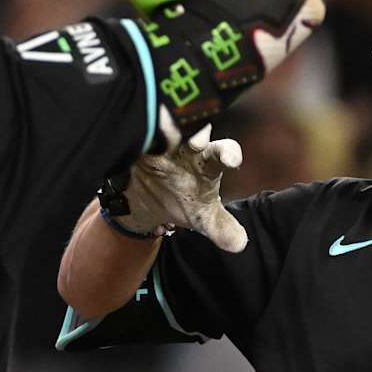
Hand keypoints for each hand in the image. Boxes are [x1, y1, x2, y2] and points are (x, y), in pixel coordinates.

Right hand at [118, 126, 247, 251]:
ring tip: (161, 131)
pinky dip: (133, 135)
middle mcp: (184, 147)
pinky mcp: (135, 143)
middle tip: (195, 140)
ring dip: (161, 128)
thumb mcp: (202, 217)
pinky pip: (135, 134)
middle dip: (195, 133)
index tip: (232, 160)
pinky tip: (132, 136)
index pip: (222, 153)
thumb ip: (222, 228)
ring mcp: (157, 142)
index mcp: (206, 163)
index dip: (228, 154)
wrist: (143, 200)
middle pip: (193, 131)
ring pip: (161, 127)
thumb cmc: (181, 201)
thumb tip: (239, 244)